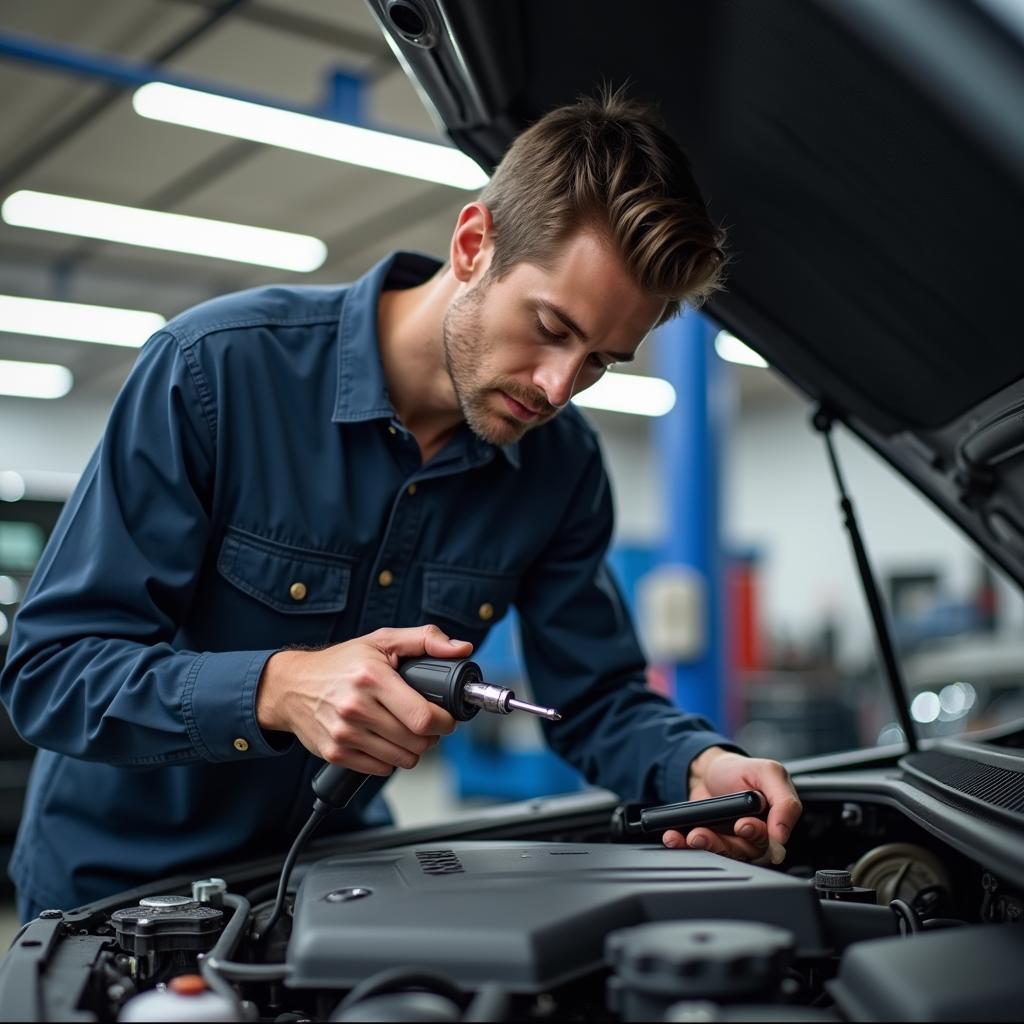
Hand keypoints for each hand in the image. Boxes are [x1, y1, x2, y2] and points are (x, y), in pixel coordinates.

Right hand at [256, 625, 473, 775]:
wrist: (290, 686)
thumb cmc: (340, 663)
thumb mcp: (382, 640)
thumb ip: (426, 639)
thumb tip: (461, 649)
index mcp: (372, 678)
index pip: (422, 717)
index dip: (443, 722)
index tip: (445, 717)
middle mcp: (355, 708)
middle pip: (416, 743)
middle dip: (430, 736)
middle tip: (426, 723)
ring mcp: (344, 734)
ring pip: (402, 760)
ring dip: (412, 749)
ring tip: (405, 731)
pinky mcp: (335, 753)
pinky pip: (381, 769)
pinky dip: (390, 759)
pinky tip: (383, 740)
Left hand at [662, 747, 801, 863]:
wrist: (708, 770)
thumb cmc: (740, 770)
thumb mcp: (768, 772)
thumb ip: (784, 800)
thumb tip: (781, 834)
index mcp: (771, 823)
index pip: (770, 842)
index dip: (756, 836)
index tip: (743, 825)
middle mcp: (751, 837)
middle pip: (742, 852)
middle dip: (723, 844)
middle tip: (706, 833)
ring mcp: (728, 840)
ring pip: (720, 853)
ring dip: (704, 845)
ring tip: (692, 835)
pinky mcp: (707, 840)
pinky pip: (697, 848)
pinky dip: (683, 844)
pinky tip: (674, 837)